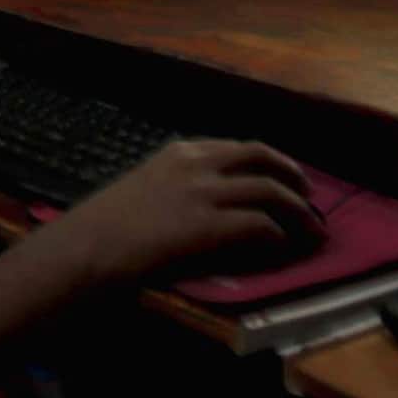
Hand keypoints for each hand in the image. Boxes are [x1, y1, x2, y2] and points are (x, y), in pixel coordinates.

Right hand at [45, 139, 318, 286]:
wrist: (85, 249)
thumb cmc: (102, 229)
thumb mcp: (143, 191)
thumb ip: (174, 190)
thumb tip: (201, 209)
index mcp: (179, 152)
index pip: (237, 148)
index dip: (268, 163)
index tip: (282, 178)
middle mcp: (196, 164)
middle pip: (262, 158)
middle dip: (293, 176)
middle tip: (309, 199)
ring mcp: (204, 193)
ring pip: (271, 191)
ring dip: (298, 212)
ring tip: (312, 232)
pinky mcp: (209, 226)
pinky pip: (260, 225)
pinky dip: (278, 236)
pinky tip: (281, 249)